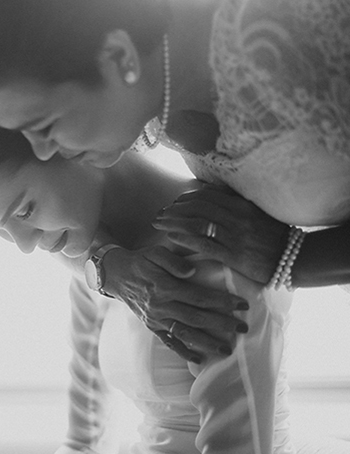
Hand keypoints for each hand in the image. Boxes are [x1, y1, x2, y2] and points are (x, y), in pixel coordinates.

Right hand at [102, 245, 248, 363]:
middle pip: (196, 318)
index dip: (222, 302)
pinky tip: (199, 359)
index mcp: (165, 286)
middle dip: (222, 324)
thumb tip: (192, 271)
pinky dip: (183, 352)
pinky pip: (169, 342)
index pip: (199, 297)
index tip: (242, 304)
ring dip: (207, 343)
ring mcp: (156, 319)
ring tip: (227, 349)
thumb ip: (173, 261)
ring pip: (185, 333)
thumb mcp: (156, 252)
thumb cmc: (142, 260)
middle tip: (244, 328)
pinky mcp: (152, 326)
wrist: (116, 275)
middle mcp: (161, 306)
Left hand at [153, 185, 288, 284]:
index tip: (173, 203)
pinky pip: (203, 243)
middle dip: (174, 209)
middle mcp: (236, 216)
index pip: (206, 195)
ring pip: (196, 222)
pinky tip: (171, 237)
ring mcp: (234, 235)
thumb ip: (236, 205)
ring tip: (159, 223)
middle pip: (197, 206)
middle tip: (160, 214)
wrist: (294, 258)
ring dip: (173, 221)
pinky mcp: (233, 254)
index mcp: (241, 204)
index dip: (186, 198)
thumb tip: (213, 197)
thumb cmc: (274, 238)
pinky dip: (184, 238)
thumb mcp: (257, 214)